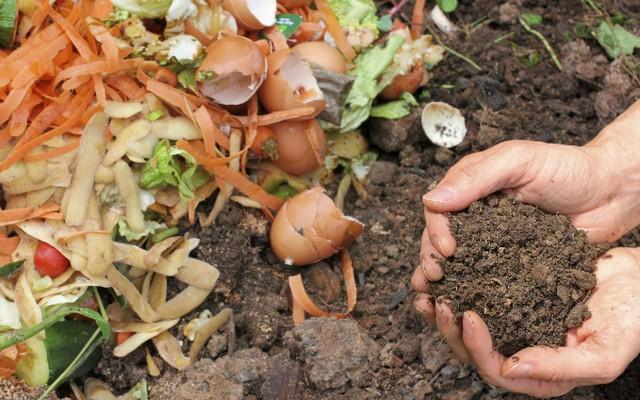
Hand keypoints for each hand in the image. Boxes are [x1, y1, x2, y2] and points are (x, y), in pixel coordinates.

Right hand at [413, 100, 639, 290]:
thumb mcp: (519, 161)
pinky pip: (488, 278)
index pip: (439, 210)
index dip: (436, 231)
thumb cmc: (568, 168)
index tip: (446, 250)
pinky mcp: (512, 264)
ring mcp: (494, 242)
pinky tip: (463, 306)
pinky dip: (472, 291)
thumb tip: (430, 200)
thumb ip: (476, 177)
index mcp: (471, 188)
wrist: (612, 193)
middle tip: (435, 277)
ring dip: (444, 279)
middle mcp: (477, 216)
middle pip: (441, 239)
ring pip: (459, 262)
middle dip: (431, 258)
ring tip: (435, 297)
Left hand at [424, 248, 639, 397]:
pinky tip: (446, 270)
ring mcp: (515, 321)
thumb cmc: (631, 319)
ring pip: (468, 324)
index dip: (477, 348)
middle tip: (438, 301)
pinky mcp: (511, 294)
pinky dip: (459, 284)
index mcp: (541, 372)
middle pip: (473, 351)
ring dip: (445, 309)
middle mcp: (522, 349)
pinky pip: (478, 293)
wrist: (639, 278)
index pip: (496, 370)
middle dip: (450, 329)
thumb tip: (511, 367)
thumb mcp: (605, 352)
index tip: (468, 315)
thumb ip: (561, 367)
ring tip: (428, 288)